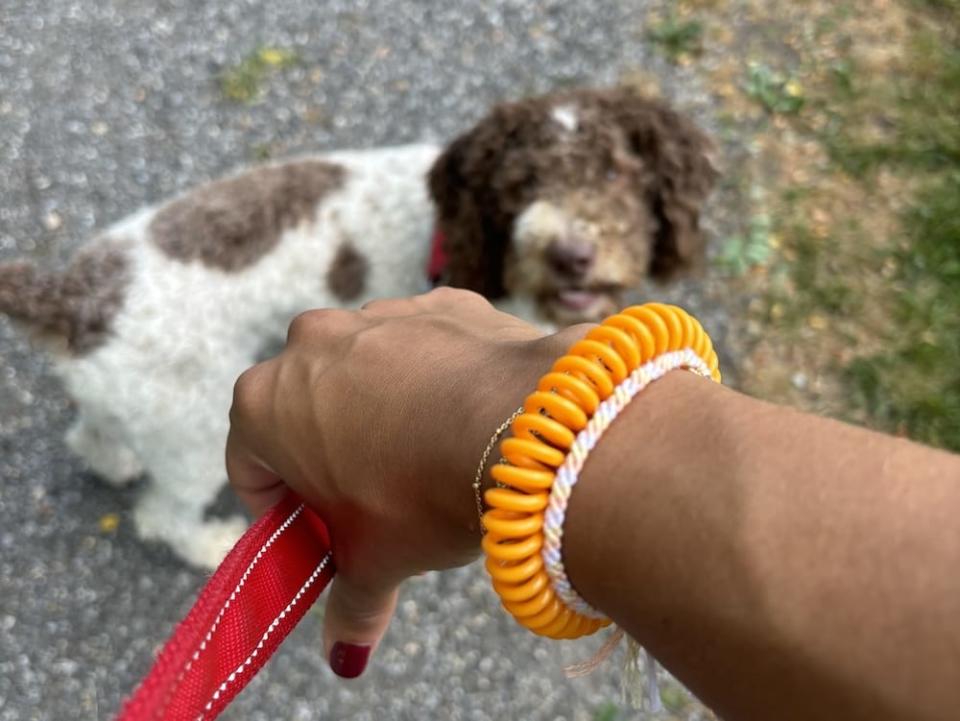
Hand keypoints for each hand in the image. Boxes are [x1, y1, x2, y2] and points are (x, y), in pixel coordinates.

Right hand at [225, 288, 584, 676]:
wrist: (524, 426)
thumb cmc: (427, 492)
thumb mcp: (378, 559)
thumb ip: (350, 603)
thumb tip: (344, 650)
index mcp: (266, 403)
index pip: (249, 465)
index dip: (280, 509)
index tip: (317, 534)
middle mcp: (311, 343)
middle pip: (304, 412)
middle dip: (328, 456)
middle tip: (372, 503)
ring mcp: (378, 315)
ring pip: (364, 373)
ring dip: (380, 411)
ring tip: (426, 460)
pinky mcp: (438, 303)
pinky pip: (424, 346)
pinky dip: (434, 377)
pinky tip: (466, 418)